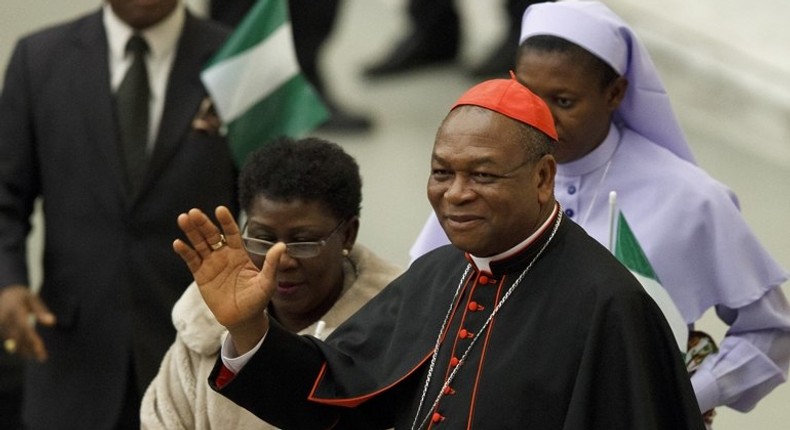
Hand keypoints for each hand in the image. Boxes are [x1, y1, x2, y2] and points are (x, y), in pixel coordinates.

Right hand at [0, 284, 55, 361]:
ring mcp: (1, 324)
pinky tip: (28, 352)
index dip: (32, 340)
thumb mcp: (33, 298)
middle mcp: (6, 319)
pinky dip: (18, 346)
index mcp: (15, 310)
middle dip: (30, 349)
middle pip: (18, 338)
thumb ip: (41, 311)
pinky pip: (9, 340)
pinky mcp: (0, 329)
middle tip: (42, 358)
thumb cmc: (22, 295)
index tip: (41, 349)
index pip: (24, 328)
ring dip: (24, 350)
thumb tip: (52, 322)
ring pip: (12, 341)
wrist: (3, 292)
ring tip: (38, 356)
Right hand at [173, 206, 283, 352]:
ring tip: (183, 219)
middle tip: (194, 212)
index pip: (232, 233)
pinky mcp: (201, 275)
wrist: (243, 319)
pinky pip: (192, 261)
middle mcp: (224, 255)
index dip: (226, 222)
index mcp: (239, 253)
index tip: (220, 210)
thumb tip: (282, 246)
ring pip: (199, 244)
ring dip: (191, 232)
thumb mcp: (267, 282)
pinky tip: (178, 243)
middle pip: (212, 235)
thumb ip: (272, 264)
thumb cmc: (257, 300)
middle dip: (203, 223)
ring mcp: (211, 264)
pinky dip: (185, 252)